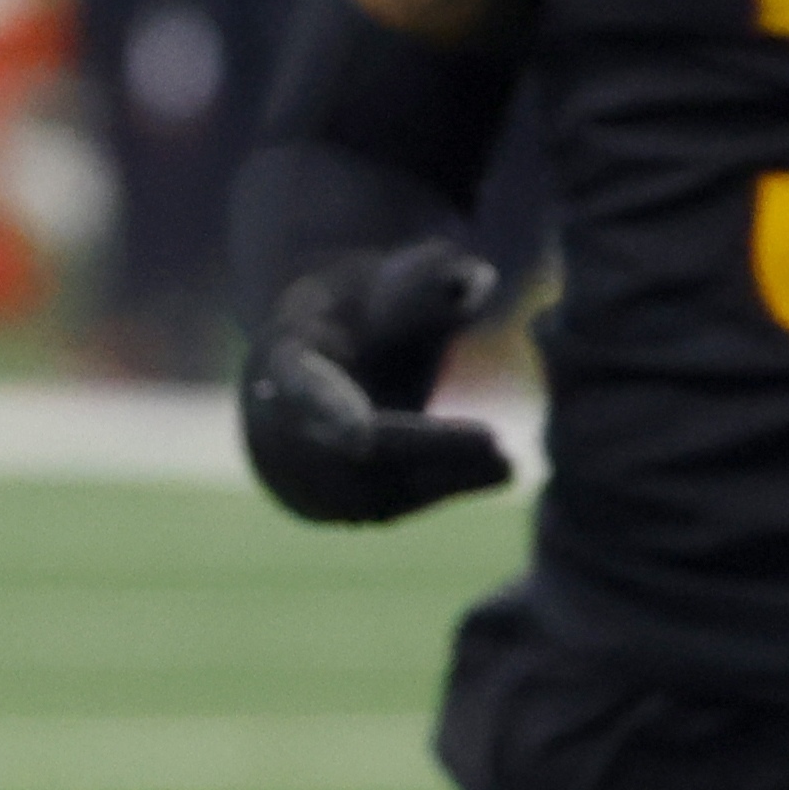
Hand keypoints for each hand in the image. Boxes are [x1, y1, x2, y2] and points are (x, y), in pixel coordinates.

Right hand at [241, 237, 516, 525]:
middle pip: (353, 452)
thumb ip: (427, 284)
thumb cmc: (359, 316)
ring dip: (444, 479)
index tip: (359, 438)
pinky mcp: (328, 506)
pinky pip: (383, 507)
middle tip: (495, 444)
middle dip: (424, 449)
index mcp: (285, 361)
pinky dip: (439, 490)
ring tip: (508, 464)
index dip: (331, 412)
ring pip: (372, 492)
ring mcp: (298, 474)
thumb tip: (479, 281)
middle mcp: (279, 429)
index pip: (305, 390)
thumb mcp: (383, 286)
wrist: (313, 365)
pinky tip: (492, 472)